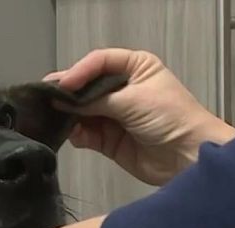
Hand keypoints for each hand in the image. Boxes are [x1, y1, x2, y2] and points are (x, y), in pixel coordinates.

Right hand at [45, 48, 234, 185]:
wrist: (188, 157)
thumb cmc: (173, 118)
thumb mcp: (133, 99)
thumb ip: (95, 100)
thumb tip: (64, 100)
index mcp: (135, 68)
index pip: (99, 62)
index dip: (79, 71)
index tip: (63, 84)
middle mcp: (122, 89)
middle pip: (86, 87)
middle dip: (69, 94)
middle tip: (47, 99)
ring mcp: (114, 115)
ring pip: (82, 111)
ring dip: (69, 116)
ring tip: (55, 118)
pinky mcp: (108, 140)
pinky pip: (85, 134)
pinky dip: (76, 134)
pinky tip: (73, 134)